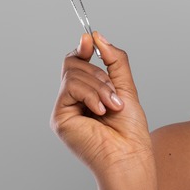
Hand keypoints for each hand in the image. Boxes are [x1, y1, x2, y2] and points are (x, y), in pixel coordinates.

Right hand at [50, 32, 153, 173]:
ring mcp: (65, 107)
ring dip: (100, 86)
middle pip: (73, 64)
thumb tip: (97, 36)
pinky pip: (71, 87)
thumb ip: (113, 60)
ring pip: (73, 74)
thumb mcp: (125, 85)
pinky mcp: (59, 116)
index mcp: (88, 91)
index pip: (77, 62)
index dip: (82, 47)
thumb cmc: (130, 129)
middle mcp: (73, 99)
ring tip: (113, 105)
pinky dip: (91, 95)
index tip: (89, 39)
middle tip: (115, 93)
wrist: (128, 153)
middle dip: (100, 74)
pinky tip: (101, 111)